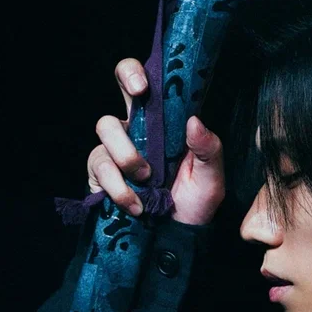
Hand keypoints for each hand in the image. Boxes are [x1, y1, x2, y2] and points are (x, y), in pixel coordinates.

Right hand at [88, 57, 224, 224]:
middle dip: (123, 90)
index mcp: (161, 126)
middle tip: (140, 98)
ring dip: (127, 153)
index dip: (135, 73)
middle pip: (122, 87)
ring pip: (106, 129)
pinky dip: (119, 188)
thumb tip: (195, 121)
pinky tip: (136, 204)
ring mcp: (113, 153)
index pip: (142, 87)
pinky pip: (100, 169)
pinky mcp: (100, 177)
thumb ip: (209, 149)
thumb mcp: (211, 178)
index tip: (144, 84)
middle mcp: (134, 133)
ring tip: (148, 179)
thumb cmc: (194, 204)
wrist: (176, 238)